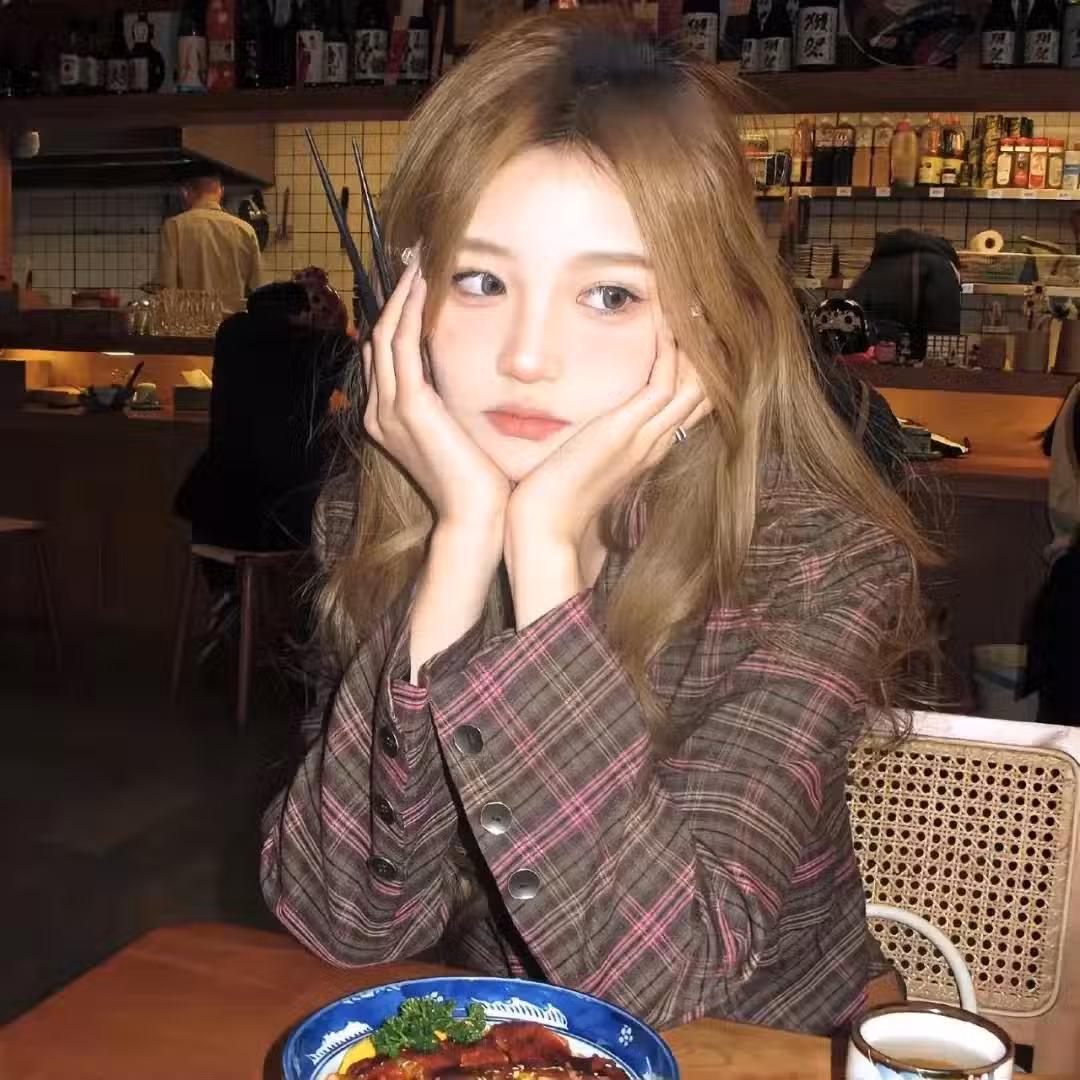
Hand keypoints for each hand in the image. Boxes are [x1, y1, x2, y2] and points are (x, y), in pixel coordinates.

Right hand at [365, 257, 509, 677]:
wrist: (476, 520)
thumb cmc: (483, 483)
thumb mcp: (467, 435)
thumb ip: (460, 404)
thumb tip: (479, 376)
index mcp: (393, 417)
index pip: (391, 352)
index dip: (402, 312)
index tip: (423, 279)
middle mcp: (382, 409)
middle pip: (381, 335)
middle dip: (397, 293)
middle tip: (416, 253)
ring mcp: (390, 409)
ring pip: (386, 333)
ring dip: (402, 292)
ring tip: (419, 256)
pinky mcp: (407, 408)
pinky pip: (402, 344)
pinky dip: (410, 311)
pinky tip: (426, 283)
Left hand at [504, 315, 709, 627]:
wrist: (543, 529)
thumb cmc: (551, 498)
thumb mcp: (579, 461)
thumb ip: (589, 440)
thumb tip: (579, 426)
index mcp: (646, 447)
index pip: (687, 401)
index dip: (696, 365)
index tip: (693, 328)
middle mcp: (654, 441)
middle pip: (703, 388)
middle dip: (706, 348)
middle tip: (705, 306)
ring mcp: (645, 437)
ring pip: (693, 383)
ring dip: (695, 341)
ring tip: (694, 302)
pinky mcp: (626, 432)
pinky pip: (663, 383)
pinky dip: (668, 349)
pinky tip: (665, 318)